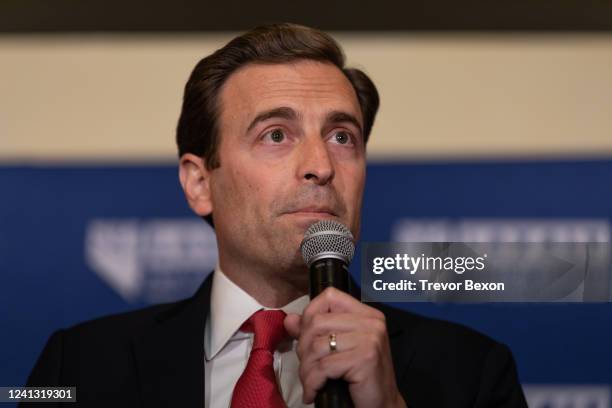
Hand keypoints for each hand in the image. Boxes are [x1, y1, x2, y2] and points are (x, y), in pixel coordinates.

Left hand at [284, 287, 405, 407]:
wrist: (382, 405)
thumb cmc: (360, 377)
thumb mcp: (337, 349)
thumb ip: (314, 331)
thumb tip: (290, 320)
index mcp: (366, 314)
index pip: (329, 296)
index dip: (310, 314)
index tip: (306, 337)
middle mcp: (371, 322)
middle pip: (317, 322)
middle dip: (303, 348)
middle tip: (306, 367)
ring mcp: (370, 339)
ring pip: (317, 346)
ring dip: (306, 369)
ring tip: (310, 382)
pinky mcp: (365, 358)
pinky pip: (324, 366)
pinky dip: (312, 382)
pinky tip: (313, 392)